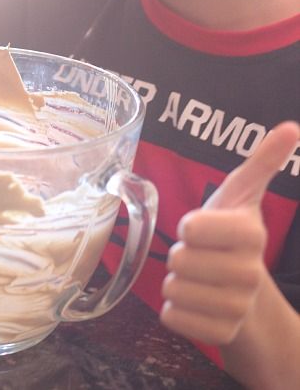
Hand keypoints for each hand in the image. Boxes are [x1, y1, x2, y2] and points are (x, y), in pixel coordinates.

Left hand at [160, 121, 298, 345]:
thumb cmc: (231, 233)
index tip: (200, 228)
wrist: (242, 287)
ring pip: (173, 289)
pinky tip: (192, 301)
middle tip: (198, 255)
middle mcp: (248, 273)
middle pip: (179, 260)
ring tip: (196, 276)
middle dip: (179, 255)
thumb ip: (263, 160)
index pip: (192, 229)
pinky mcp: (219, 334)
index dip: (188, 226)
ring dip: (175, 281)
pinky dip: (173, 310)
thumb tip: (290, 127)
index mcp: (250, 233)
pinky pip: (173, 318)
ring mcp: (236, 307)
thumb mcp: (242, 193)